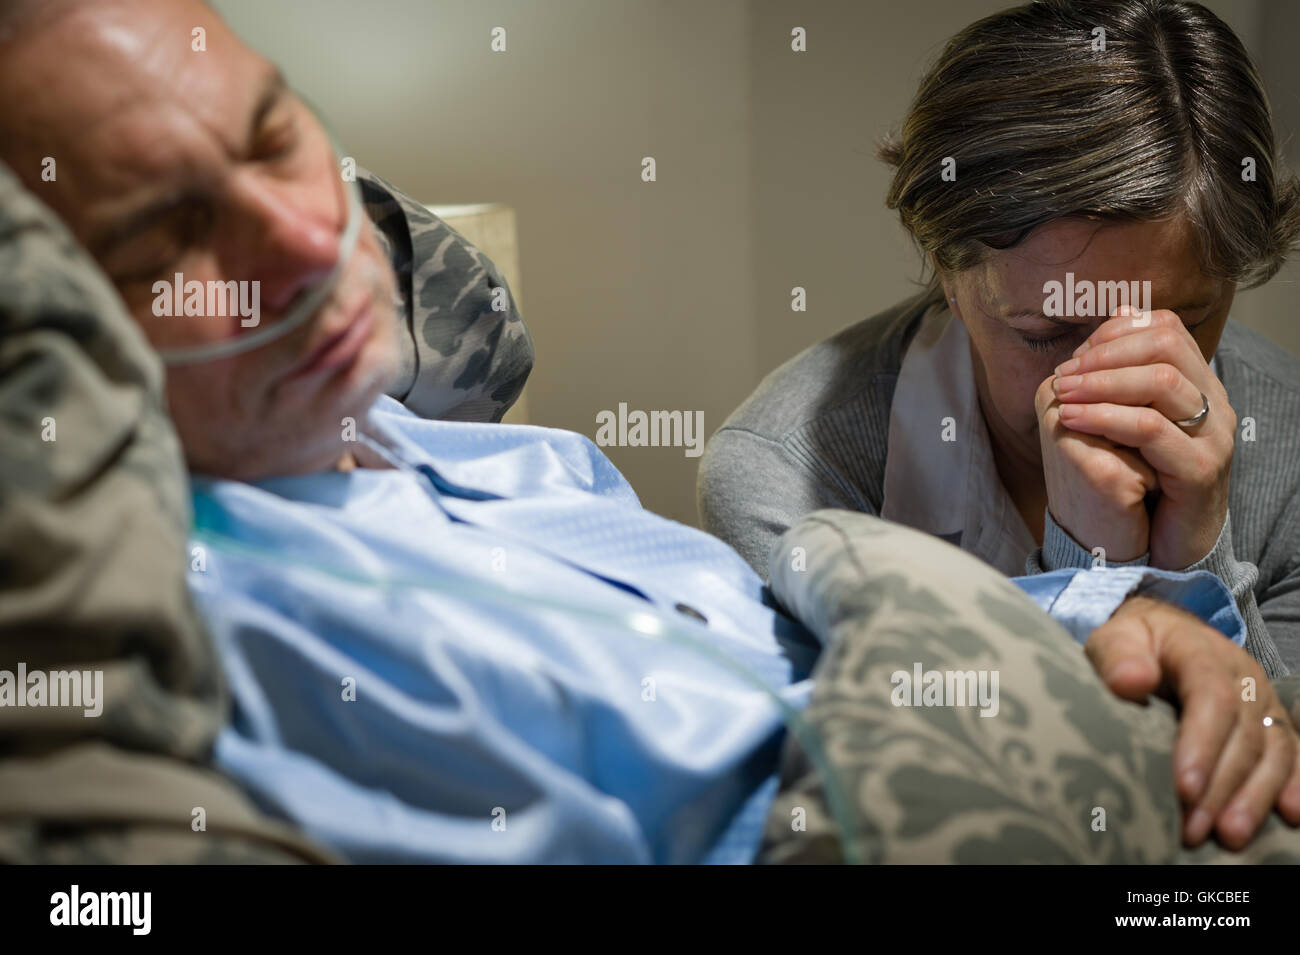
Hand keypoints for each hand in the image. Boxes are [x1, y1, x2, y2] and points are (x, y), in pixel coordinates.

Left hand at [1051, 307, 1234, 569]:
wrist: (1169, 545)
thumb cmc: (1143, 481)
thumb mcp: (1129, 423)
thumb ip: (1123, 378)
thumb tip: (1111, 322)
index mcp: (1198, 384)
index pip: (1165, 329)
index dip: (1115, 335)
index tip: (1074, 356)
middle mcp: (1214, 403)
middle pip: (1165, 346)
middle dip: (1105, 354)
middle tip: (1063, 375)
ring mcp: (1212, 436)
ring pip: (1161, 382)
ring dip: (1101, 382)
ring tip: (1062, 394)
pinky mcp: (1200, 469)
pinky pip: (1151, 429)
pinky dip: (1106, 418)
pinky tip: (1071, 420)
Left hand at [1087, 595, 1299, 848]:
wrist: (1163, 632)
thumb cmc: (1135, 643)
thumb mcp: (1116, 638)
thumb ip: (1119, 656)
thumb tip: (1131, 681)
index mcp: (1202, 652)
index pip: (1212, 697)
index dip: (1202, 745)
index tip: (1184, 788)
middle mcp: (1242, 676)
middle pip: (1243, 733)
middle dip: (1221, 786)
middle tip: (1194, 828)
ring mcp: (1263, 699)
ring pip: (1273, 750)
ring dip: (1254, 796)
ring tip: (1230, 835)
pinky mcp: (1273, 720)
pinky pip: (1292, 752)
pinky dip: (1294, 784)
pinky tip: (1288, 815)